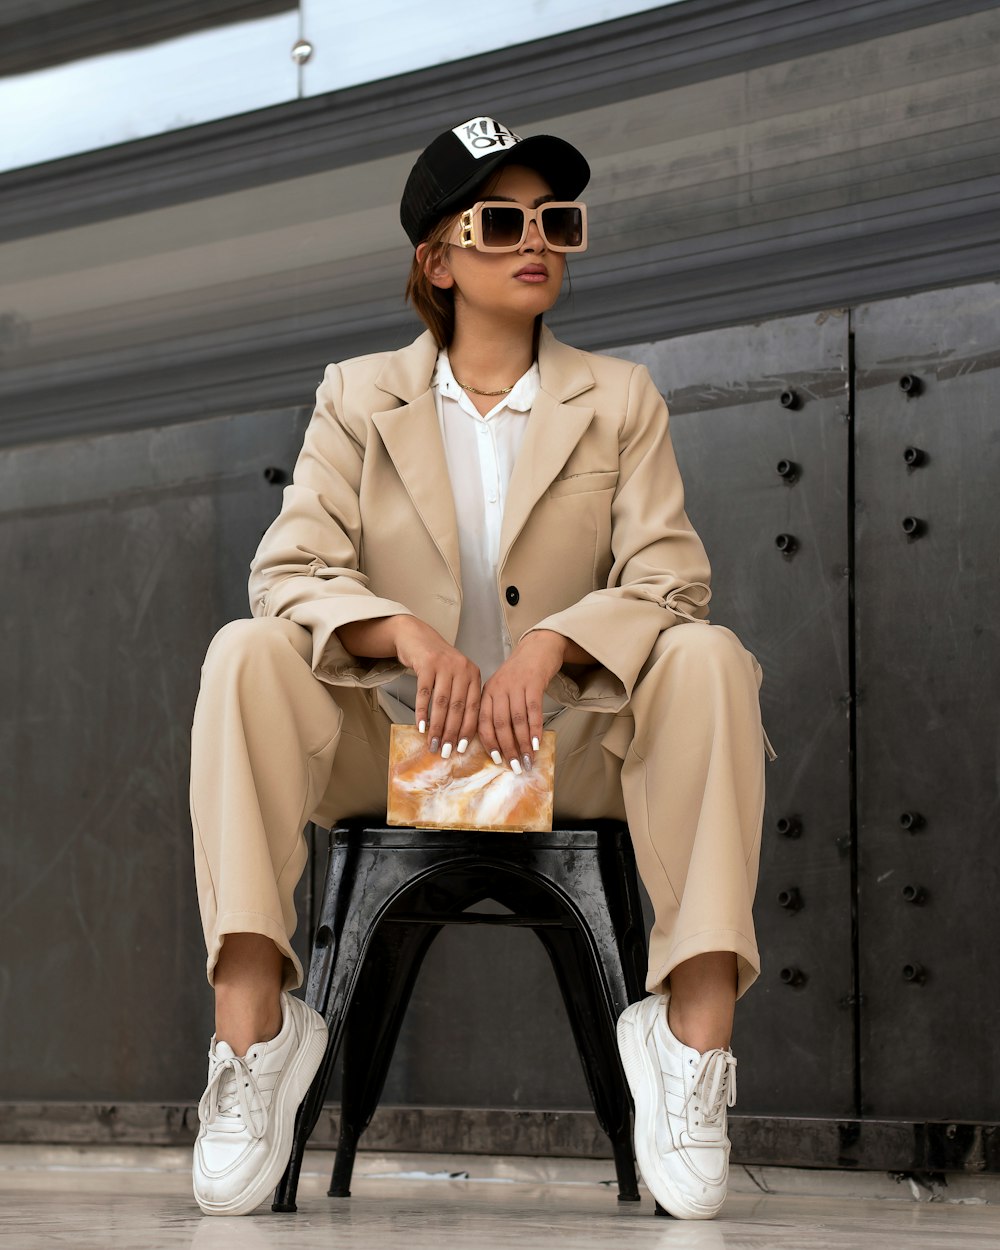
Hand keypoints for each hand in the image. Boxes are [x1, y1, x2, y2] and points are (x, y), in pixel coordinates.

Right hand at [392, 618, 481, 757]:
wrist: (418, 638)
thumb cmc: (438, 663)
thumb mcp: (456, 676)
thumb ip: (460, 698)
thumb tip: (458, 734)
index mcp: (474, 675)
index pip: (474, 707)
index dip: (467, 729)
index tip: (461, 748)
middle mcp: (463, 669)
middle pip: (458, 707)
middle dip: (451, 733)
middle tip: (445, 751)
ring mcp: (445, 665)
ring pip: (442, 702)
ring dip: (437, 726)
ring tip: (432, 743)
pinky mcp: (427, 663)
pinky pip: (424, 693)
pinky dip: (422, 712)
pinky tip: (420, 726)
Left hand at [478, 630, 566, 772]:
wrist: (537, 648)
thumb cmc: (519, 674)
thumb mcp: (502, 689)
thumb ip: (498, 711)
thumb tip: (501, 744)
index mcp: (486, 692)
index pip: (483, 722)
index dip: (489, 743)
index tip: (496, 761)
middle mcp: (498, 689)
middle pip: (499, 724)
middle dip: (507, 748)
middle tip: (514, 767)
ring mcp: (516, 685)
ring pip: (517, 720)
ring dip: (522, 743)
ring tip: (527, 760)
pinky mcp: (533, 683)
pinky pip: (534, 710)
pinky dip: (535, 729)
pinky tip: (537, 743)